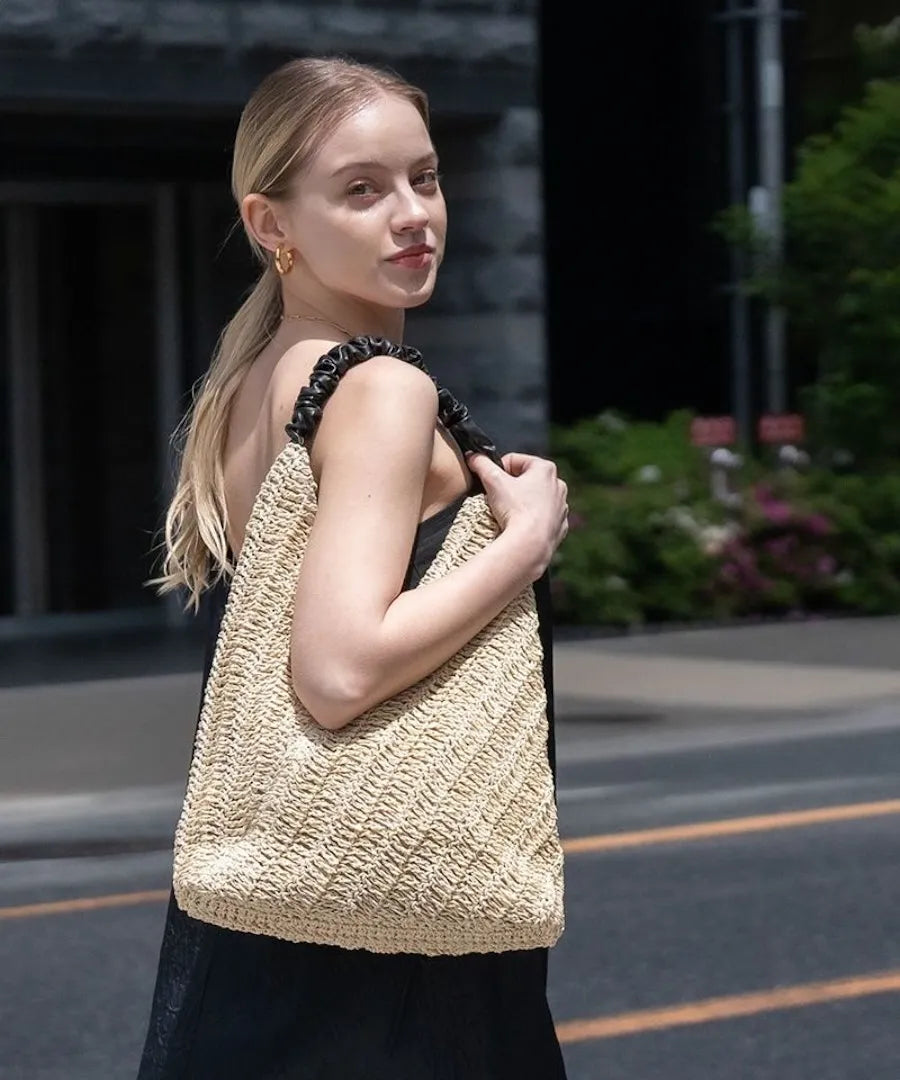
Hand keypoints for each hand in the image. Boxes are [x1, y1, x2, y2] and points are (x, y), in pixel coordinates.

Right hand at [466, 451, 568, 577]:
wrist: (530, 544)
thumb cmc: (516, 510)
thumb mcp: (493, 481)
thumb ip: (481, 463)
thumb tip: (473, 457)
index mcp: (545, 469)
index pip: (514, 460)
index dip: (498, 469)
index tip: (490, 482)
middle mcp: (558, 485)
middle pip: (525, 479)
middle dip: (510, 487)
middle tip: (497, 498)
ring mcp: (560, 507)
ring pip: (534, 499)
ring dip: (521, 503)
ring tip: (508, 514)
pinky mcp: (559, 525)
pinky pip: (541, 518)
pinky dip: (531, 520)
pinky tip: (520, 526)